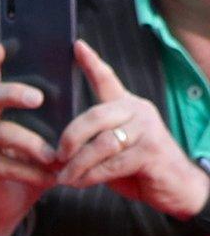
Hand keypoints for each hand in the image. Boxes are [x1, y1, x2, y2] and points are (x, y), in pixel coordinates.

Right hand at [0, 43, 61, 235]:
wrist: (6, 205)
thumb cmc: (29, 164)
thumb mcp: (42, 138)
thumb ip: (53, 118)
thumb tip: (82, 94)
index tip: (2, 47)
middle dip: (14, 93)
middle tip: (38, 98)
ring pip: (2, 133)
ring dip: (32, 144)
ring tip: (55, 157)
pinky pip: (5, 164)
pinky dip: (32, 172)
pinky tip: (51, 178)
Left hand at [56, 40, 209, 217]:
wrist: (178, 190)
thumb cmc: (140, 170)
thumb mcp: (112, 152)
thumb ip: (90, 144)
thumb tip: (57, 151)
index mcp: (127, 106)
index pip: (107, 80)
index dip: (92, 63)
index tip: (77, 45)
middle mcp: (138, 111)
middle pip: (93, 116)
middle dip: (70, 138)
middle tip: (57, 156)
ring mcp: (147, 129)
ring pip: (101, 143)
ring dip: (78, 163)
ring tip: (65, 177)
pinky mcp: (151, 151)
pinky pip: (111, 163)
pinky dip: (91, 175)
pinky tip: (81, 182)